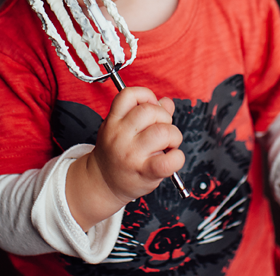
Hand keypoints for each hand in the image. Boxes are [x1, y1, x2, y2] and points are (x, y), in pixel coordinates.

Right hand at [67, 87, 183, 228]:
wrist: (102, 184)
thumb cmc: (116, 154)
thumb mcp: (122, 129)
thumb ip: (144, 112)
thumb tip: (167, 102)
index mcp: (113, 121)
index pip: (129, 94)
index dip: (147, 96)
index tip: (152, 106)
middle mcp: (120, 135)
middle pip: (150, 111)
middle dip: (164, 117)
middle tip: (163, 130)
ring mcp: (132, 154)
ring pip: (163, 132)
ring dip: (173, 136)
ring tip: (168, 145)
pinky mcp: (144, 171)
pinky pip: (168, 161)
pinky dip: (177, 158)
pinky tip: (172, 158)